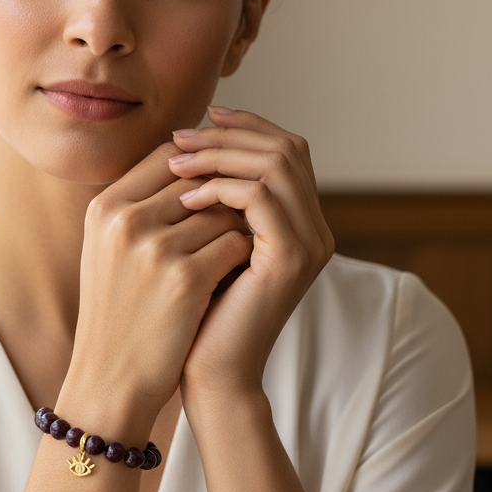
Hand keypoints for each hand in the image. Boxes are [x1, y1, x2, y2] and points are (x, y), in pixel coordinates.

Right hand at [63, 140, 251, 428]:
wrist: (110, 380)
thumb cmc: (116, 312)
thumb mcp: (109, 249)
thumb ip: (142, 204)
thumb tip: (192, 157)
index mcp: (104, 207)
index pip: (167, 155)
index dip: (201, 165)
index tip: (218, 185)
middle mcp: (124, 220)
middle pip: (199, 178)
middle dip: (221, 198)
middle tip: (232, 221)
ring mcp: (153, 248)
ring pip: (223, 209)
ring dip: (234, 228)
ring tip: (227, 254)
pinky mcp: (184, 279)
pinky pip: (234, 243)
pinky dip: (241, 257)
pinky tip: (232, 276)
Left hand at [168, 107, 333, 402]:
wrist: (209, 373)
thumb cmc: (199, 311)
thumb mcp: (207, 242)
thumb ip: (215, 199)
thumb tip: (188, 143)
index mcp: (300, 223)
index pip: (286, 150)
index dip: (246, 126)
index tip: (200, 119)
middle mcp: (316, 230)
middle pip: (286, 148)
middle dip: (229, 135)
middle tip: (180, 136)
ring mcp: (309, 245)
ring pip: (275, 166)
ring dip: (220, 156)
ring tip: (175, 162)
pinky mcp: (290, 260)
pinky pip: (259, 199)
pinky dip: (220, 188)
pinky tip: (186, 197)